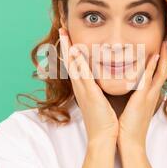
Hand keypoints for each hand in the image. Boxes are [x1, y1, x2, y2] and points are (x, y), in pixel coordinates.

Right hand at [59, 28, 118, 144]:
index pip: (74, 65)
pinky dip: (78, 62)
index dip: (71, 50)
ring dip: (68, 48)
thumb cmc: (104, 121)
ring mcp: (83, 90)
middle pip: (69, 61)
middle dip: (65, 44)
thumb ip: (99, 90)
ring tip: (64, 33)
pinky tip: (76, 50)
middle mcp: (80, 87)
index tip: (68, 36)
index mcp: (83, 88)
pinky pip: (82, 74)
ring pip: (72, 65)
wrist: (103, 138)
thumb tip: (101, 81)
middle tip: (61, 28)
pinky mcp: (89, 94)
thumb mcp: (100, 101)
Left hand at [118, 40, 166, 150]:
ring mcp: (149, 96)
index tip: (160, 50)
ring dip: (163, 57)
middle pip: (162, 71)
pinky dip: (152, 67)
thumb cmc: (127, 128)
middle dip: (165, 56)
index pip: (156, 75)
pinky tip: (154, 56)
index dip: (159, 62)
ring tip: (166, 43)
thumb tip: (127, 91)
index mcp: (148, 97)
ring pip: (159, 72)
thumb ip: (132, 99)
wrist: (129, 143)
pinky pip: (150, 79)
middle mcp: (152, 95)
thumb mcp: (132, 110)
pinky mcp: (143, 99)